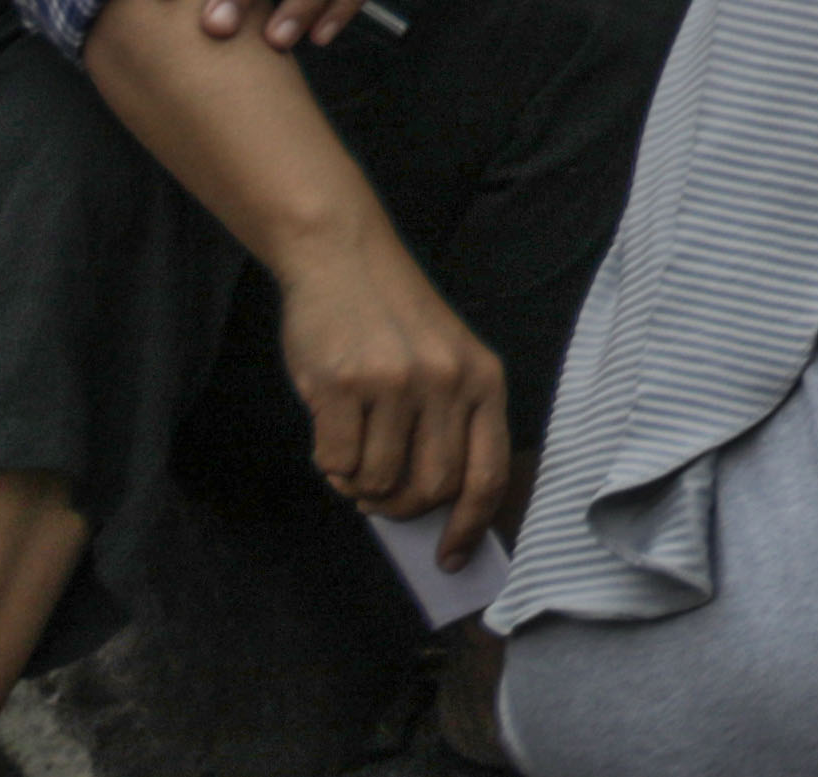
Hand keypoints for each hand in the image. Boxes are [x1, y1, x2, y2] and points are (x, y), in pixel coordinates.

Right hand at [279, 233, 514, 555]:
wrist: (344, 259)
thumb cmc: (392, 322)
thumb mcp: (442, 363)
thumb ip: (446, 426)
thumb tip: (429, 510)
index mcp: (485, 380)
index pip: (488, 474)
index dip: (470, 526)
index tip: (450, 558)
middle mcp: (449, 382)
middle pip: (431, 489)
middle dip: (400, 510)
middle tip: (378, 499)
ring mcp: (397, 383)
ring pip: (378, 482)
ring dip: (358, 486)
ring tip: (351, 454)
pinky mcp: (344, 384)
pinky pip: (336, 462)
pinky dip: (329, 466)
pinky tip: (330, 434)